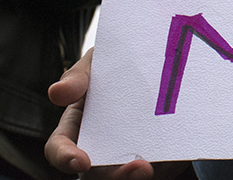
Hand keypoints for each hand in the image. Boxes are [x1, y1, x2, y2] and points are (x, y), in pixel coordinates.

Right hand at [46, 49, 177, 177]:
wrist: (161, 63)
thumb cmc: (118, 65)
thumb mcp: (97, 63)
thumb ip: (78, 76)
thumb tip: (56, 93)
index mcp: (76, 127)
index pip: (59, 149)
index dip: (66, 158)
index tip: (82, 161)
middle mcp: (99, 148)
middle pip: (99, 174)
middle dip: (117, 176)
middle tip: (141, 168)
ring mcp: (129, 155)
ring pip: (128, 177)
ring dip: (138, 177)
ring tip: (152, 168)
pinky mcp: (158, 158)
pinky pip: (160, 169)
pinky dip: (167, 167)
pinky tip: (176, 158)